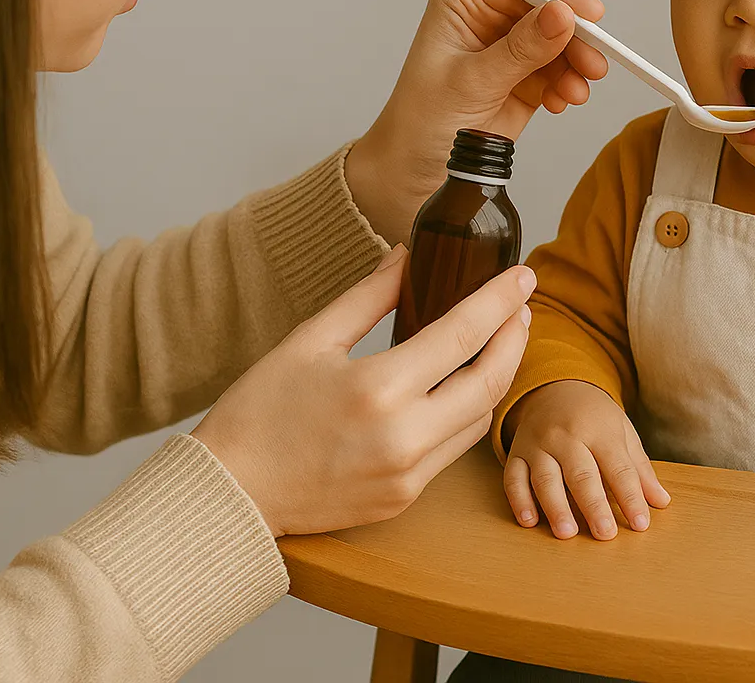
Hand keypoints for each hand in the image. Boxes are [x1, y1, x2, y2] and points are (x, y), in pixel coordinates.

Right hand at [191, 245, 534, 536]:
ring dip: (497, 377)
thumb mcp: (310, 340)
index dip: (500, 300)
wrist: (231, 492)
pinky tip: (463, 386)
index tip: (523, 275)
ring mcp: (408, 474)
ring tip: (497, 341)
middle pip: (490, 380)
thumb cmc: (259, 412)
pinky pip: (454, 449)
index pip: (464, 333)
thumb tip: (406, 256)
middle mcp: (404, 436)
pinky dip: (467, 413)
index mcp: (378, 388)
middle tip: (519, 307)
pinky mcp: (405, 497)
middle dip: (514, 339)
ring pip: (480, 418)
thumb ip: (367, 296)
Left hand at [346, 0, 608, 243]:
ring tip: (574, 95)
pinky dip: (564, 86)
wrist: (414, 170)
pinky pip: (556, 71)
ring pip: (558, 43)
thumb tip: (562, 15)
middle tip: (594, 66)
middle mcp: (487, 15)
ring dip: (572, 68)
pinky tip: (560, 103)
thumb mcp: (473, 82)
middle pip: (548, 13)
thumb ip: (520, 50)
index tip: (593, 16)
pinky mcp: (522, 75)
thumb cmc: (422, 120)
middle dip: (573, 40)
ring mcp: (507, 46)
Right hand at [502, 380, 669, 540]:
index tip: (641, 524)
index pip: (618, 468)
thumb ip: (640, 469)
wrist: (555, 387)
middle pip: (581, 474)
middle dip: (594, 505)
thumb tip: (662, 502)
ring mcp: (538, 444)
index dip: (630, 497)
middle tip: (605, 534)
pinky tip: (529, 522)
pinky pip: (514, 477)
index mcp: (599, 430)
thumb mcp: (622, 433)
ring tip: (567, 533)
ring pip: (546, 477)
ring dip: (556, 507)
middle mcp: (567, 436)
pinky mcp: (517, 453)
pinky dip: (519, 500)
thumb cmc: (594, 417)